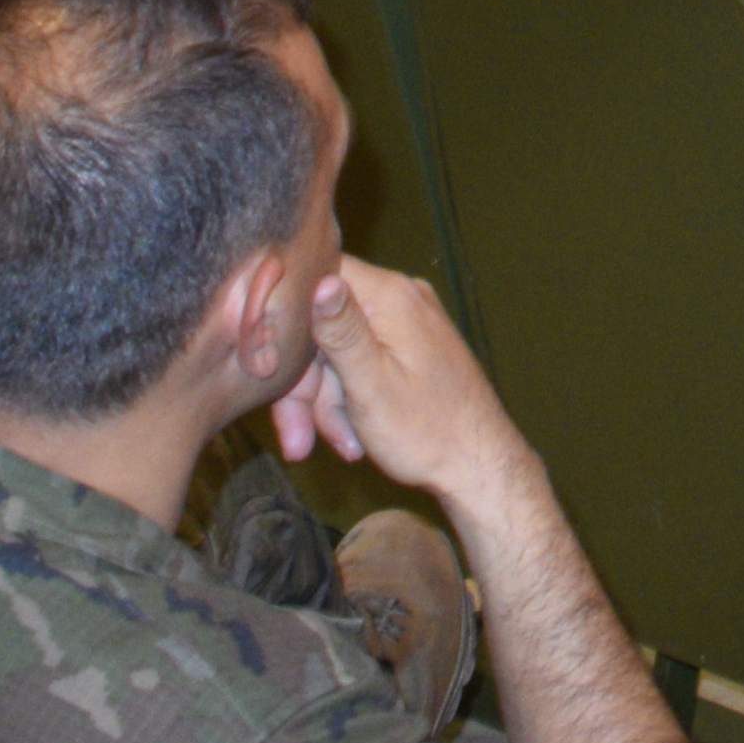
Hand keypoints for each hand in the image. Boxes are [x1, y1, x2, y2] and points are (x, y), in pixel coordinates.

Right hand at [280, 261, 545, 517]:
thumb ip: (341, 332)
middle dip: (306, 385)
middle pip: (322, 326)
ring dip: (328, 403)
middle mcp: (400, 298)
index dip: (284, 317)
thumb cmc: (427, 432)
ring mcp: (406, 323)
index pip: (318, 275)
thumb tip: (319, 279)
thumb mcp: (371, 386)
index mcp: (390, 296)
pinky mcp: (409, 347)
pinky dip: (350, 400)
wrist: (478, 467)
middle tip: (297, 440)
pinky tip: (355, 438)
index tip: (264, 362)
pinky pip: (360, 363)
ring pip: (337, 352)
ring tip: (345, 446)